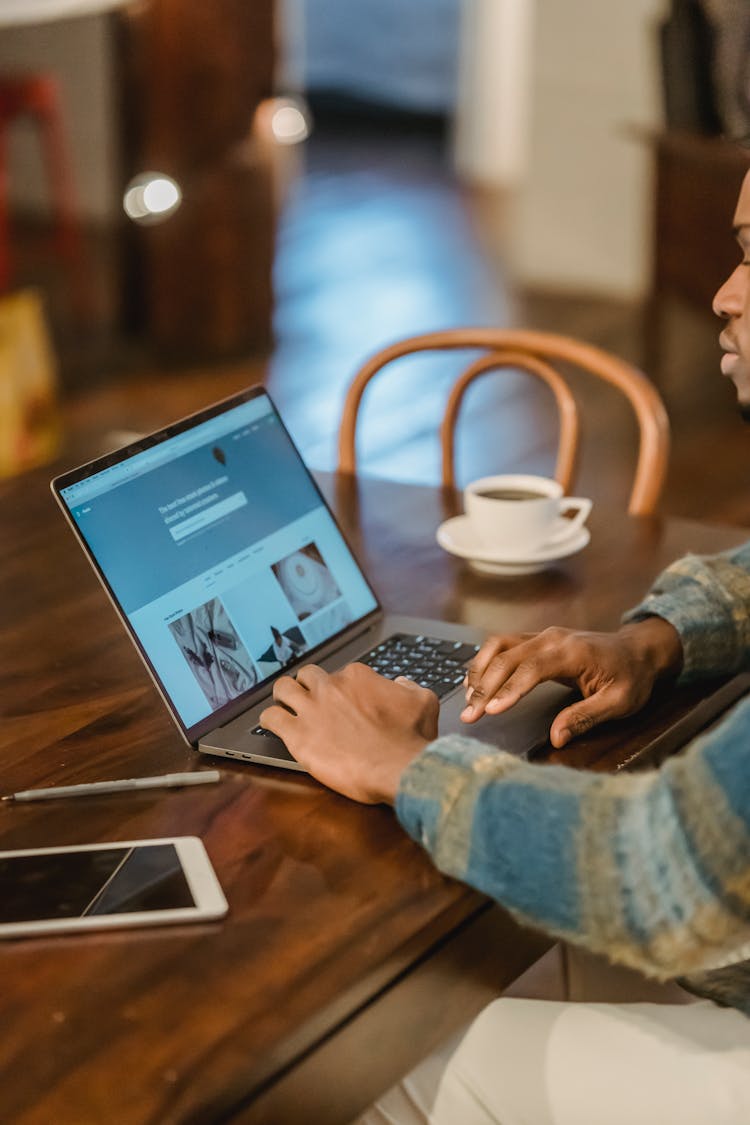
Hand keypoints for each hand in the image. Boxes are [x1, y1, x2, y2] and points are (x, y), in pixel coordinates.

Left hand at [259, 663, 439, 803]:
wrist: (398, 768)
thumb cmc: (410, 739)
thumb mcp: (423, 701)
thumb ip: (408, 687)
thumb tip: (400, 683)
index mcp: (357, 677)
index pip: (339, 674)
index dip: (340, 689)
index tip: (344, 702)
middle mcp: (330, 687)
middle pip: (307, 675)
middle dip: (307, 685)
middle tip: (310, 700)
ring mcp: (311, 709)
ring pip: (282, 688)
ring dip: (283, 696)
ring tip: (285, 706)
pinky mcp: (297, 735)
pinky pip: (270, 718)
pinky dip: (269, 720)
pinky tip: (273, 725)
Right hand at [462, 618, 682, 747]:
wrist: (639, 650)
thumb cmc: (632, 677)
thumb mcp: (618, 703)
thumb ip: (585, 718)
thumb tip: (556, 738)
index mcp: (572, 653)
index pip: (531, 669)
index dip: (509, 690)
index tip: (491, 710)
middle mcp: (552, 639)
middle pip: (507, 656)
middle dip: (485, 687)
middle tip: (469, 715)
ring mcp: (543, 636)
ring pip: (499, 645)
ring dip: (480, 671)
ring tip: (468, 699)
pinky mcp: (538, 639)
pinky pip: (504, 644)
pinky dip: (485, 661)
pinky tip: (475, 681)